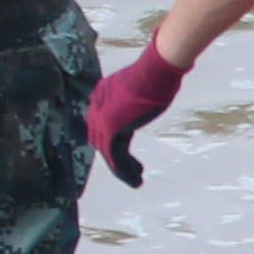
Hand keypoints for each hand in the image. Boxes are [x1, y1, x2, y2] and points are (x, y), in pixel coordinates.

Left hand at [78, 45, 177, 185]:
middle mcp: (97, 106)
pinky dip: (123, 170)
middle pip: (101, 139)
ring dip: (121, 168)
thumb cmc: (156, 75)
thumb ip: (137, 96)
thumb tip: (151, 94)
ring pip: (107, 150)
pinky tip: (135, 180)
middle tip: (131, 171)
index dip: (112, 142)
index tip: (125, 154)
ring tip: (136, 181)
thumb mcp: (142, 86)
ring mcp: (102, 117)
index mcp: (101, 95)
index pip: (101, 124)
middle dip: (115, 158)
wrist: (154, 72)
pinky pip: (114, 155)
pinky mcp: (111, 128)